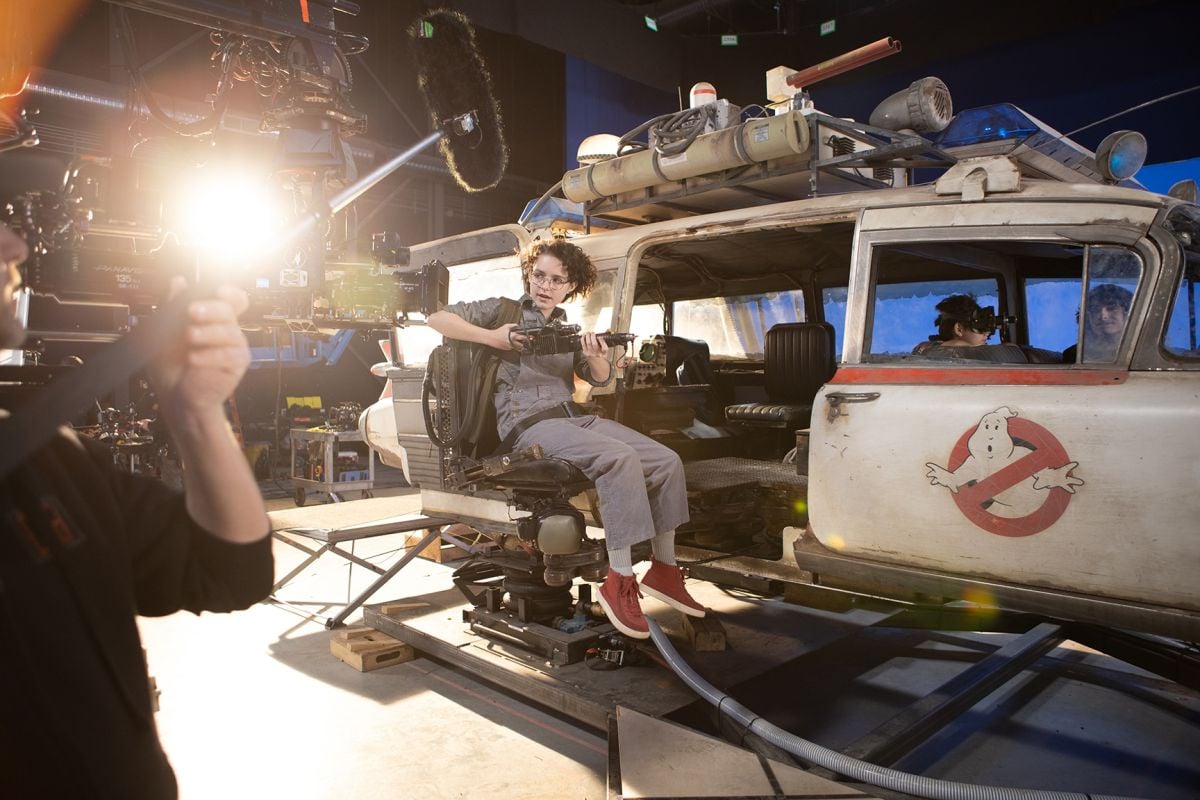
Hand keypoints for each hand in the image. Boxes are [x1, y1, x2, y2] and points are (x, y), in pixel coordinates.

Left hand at [150, 277, 249, 422]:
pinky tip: (193, 359)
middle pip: (229, 309)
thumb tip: (178, 282)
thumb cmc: (171, 366)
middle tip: (192, 311)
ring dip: (208, 332)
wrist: (175, 396)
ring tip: (189, 337)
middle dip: (210, 308)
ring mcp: (233, 347)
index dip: (229, 292)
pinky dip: (210, 356)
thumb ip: (171, 306)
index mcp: (212, 319)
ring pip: (230, 331)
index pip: (231, 299)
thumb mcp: (163, 332)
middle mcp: (225, 330)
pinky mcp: (237, 364)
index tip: (216, 289)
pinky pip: (230, 354)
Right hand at [494, 323, 525, 351]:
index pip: (523, 338)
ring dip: (517, 345)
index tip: (526, 338)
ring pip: (517, 348)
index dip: (526, 338)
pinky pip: (512, 348)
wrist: (491, 338)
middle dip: (522, 343)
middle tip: (521, 340)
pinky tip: (508, 342)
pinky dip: (512, 346)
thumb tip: (518, 326)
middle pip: (521, 345)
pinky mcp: (507, 349)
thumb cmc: (498, 332)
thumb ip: (514, 325)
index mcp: (513, 336)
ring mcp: (509, 347)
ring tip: (513, 341)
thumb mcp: (506, 326)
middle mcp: (512, 342)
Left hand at [580, 331, 608, 358]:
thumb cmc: (601, 353)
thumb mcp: (606, 349)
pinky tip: (583, 336)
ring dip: (588, 337)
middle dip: (593, 337)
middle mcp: (597, 353)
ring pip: (588, 343)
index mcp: (603, 352)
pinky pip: (583, 345)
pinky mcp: (585, 352)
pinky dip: (583, 339)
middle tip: (592, 333)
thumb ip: (605, 341)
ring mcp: (591, 353)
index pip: (604, 347)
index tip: (599, 336)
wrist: (596, 361)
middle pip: (595, 344)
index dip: (601, 341)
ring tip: (588, 333)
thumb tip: (606, 332)